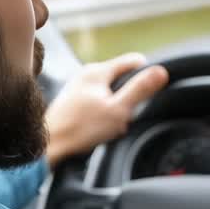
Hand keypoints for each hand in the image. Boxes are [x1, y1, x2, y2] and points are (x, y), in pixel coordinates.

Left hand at [45, 53, 168, 165]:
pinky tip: (98, 128)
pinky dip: (103, 112)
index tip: (147, 95)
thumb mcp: (118, 110)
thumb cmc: (80, 130)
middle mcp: (86, 74)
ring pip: (110, 90)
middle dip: (129, 96)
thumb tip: (161, 71)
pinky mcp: (72, 101)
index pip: (134, 61)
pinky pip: (98, 101)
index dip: (146, 76)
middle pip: (122, 77)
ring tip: (110, 124)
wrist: (48, 147)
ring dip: (116, 106)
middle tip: (125, 116)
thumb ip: (140, 90)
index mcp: (98, 71)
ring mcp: (78, 86)